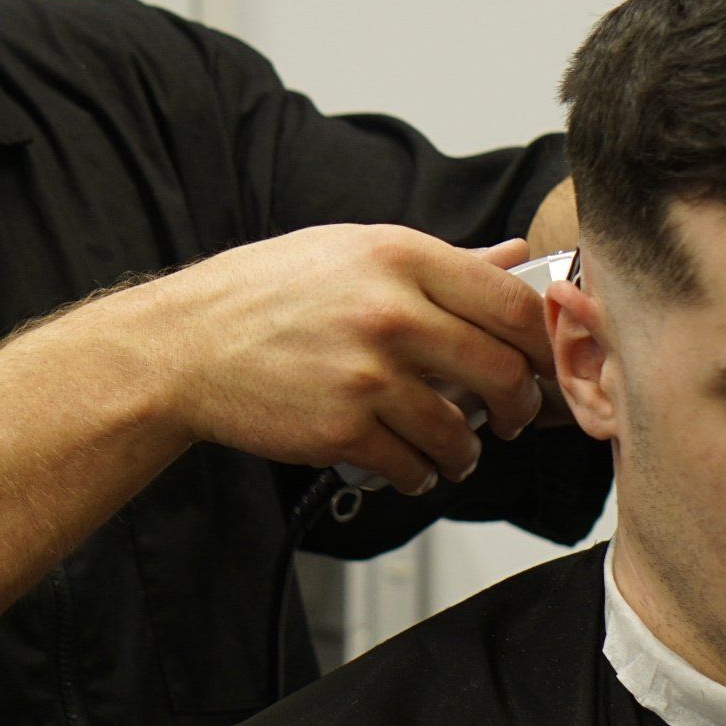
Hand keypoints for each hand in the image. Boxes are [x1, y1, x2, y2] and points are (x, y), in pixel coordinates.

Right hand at [145, 228, 551, 496]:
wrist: (186, 345)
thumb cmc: (264, 294)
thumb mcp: (352, 251)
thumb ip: (440, 260)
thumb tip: (511, 256)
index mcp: (400, 255)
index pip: (510, 302)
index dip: (539, 340)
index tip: (538, 361)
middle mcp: (390, 311)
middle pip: (501, 370)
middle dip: (516, 404)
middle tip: (507, 415)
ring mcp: (367, 374)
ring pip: (460, 430)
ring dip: (465, 450)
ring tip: (453, 449)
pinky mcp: (342, 430)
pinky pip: (413, 465)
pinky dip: (420, 474)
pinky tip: (410, 464)